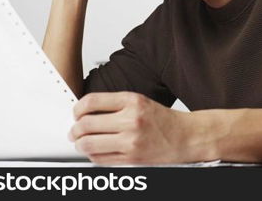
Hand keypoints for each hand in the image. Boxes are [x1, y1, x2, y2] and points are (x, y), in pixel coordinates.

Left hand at [69, 92, 200, 164]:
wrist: (186, 137)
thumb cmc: (164, 121)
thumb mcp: (141, 102)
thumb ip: (115, 105)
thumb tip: (86, 112)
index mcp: (133, 101)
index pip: (92, 101)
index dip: (77, 109)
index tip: (77, 113)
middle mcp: (131, 120)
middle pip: (86, 125)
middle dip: (75, 130)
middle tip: (75, 131)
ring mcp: (130, 141)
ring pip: (89, 145)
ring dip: (80, 145)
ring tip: (83, 143)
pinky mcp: (131, 159)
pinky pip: (100, 159)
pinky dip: (93, 156)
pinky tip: (97, 151)